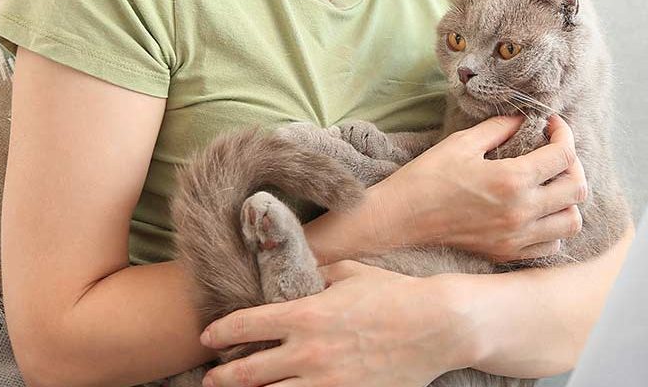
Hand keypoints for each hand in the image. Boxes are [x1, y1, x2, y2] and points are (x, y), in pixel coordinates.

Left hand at [198, 260, 464, 386]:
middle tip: (210, 378)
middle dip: (221, 377)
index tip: (208, 337)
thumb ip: (317, 273)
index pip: (245, 325)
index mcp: (305, 314)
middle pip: (247, 372)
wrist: (438, 325)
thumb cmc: (396, 294)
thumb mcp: (351, 273)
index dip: (219, 332)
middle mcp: (308, 352)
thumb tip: (298, 272)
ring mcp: (326, 382)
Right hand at [375, 113, 587, 262]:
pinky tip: (537, 211)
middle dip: (572, 164)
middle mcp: (521, 212)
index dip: (564, 134)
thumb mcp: (462, 143)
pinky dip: (553, 227)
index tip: (552, 125)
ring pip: (571, 221)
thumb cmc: (426, 178)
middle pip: (577, 189)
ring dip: (568, 200)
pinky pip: (552, 244)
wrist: (399, 220)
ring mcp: (516, 237)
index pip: (563, 155)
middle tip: (555, 152)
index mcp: (512, 180)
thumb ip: (500, 128)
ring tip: (550, 185)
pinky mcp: (507, 253)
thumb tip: (524, 118)